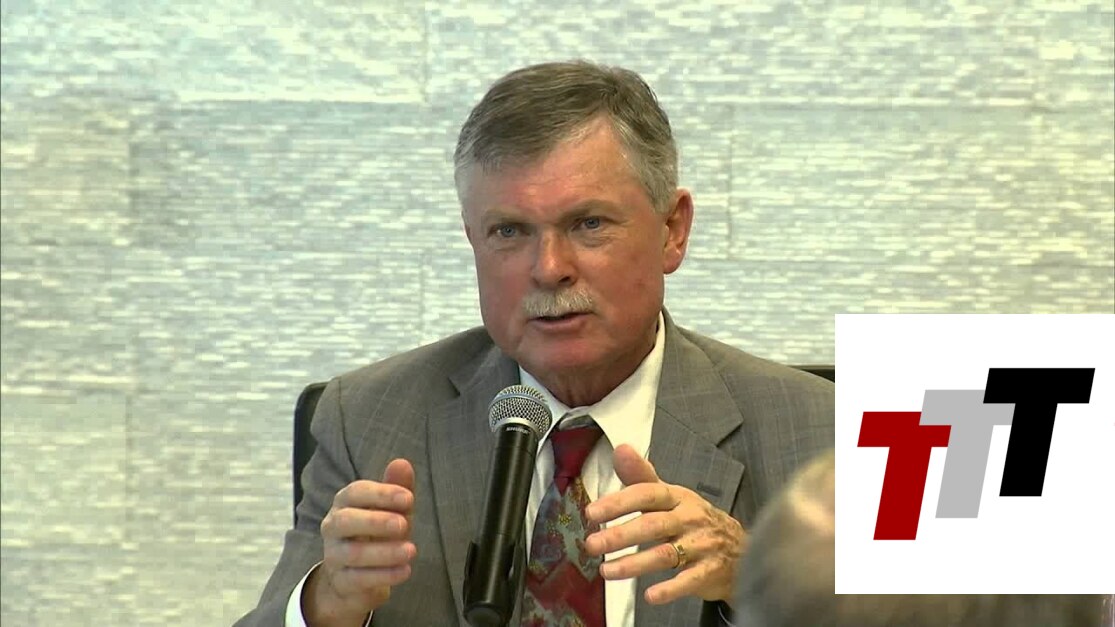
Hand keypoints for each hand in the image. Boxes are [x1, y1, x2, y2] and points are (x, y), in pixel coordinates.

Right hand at [304, 459, 416, 625]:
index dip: (382, 494)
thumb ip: (397, 489)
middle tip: (404, 525)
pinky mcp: (341, 581)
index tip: (408, 498)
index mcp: (345, 503)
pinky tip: (405, 571)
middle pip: (345, 520)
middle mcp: (333, 527)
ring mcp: (334, 555)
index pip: (356, 492)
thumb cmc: (376, 534)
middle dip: (376, 521)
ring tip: (411, 550)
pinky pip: (358, 578)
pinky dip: (384, 575)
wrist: (355, 578)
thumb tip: (402, 463)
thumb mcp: (391, 511)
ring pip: (353, 552)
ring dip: (384, 552)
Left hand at [584, 445, 746, 605]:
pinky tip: (650, 596)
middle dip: (620, 535)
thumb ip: (641, 476)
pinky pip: (688, 581)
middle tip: (592, 544)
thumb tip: (620, 449)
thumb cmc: (694, 520)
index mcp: (678, 497)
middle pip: (652, 525)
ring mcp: (702, 545)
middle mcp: (690, 519)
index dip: (619, 503)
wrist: (741, 549)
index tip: (592, 512)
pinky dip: (670, 589)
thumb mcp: (671, 496)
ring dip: (634, 564)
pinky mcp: (710, 572)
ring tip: (607, 570)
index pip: (646, 495)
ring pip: (665, 554)